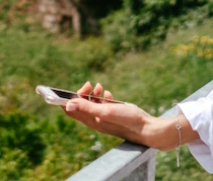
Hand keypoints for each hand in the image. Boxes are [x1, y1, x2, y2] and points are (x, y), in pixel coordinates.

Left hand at [62, 82, 180, 149]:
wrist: (146, 128)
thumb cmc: (126, 120)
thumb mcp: (105, 111)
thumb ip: (86, 107)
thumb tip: (66, 105)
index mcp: (91, 121)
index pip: (70, 111)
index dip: (65, 100)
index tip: (67, 89)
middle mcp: (95, 120)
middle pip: (80, 105)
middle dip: (82, 93)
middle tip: (89, 85)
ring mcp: (104, 118)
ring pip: (91, 103)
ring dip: (93, 93)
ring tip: (100, 87)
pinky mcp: (113, 115)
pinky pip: (102, 104)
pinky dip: (103, 97)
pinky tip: (109, 94)